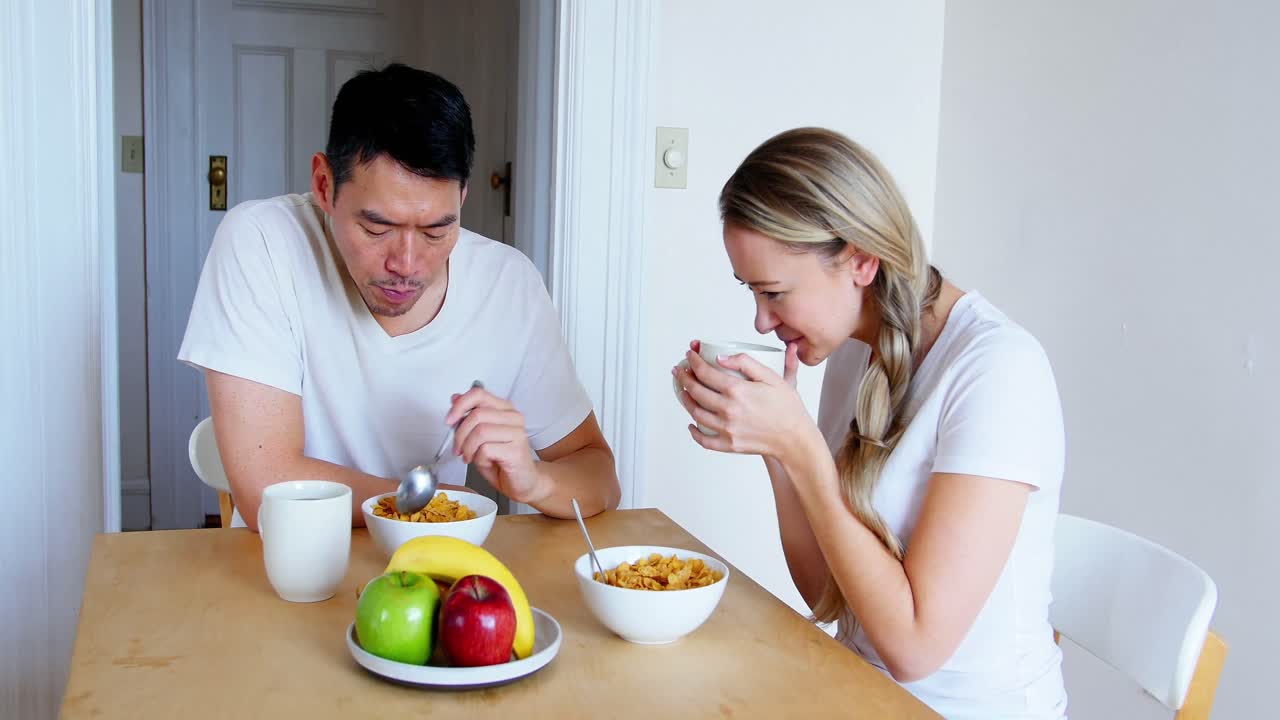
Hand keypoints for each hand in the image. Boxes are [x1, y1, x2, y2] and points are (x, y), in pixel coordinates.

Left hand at [445, 386, 547, 504]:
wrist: (523, 482)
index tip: (449, 420)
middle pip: (476, 414)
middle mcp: (513, 417)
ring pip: (480, 431)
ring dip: (468, 448)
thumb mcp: (479, 437)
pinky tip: (485, 463)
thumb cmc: (502, 461)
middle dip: (460, 435)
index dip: (460, 405)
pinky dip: (479, 459)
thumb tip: (455, 398)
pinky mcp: (516, 450)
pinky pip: (486, 449)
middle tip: (458, 449)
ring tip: (470, 457)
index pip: (479, 394)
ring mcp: (517, 433)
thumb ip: (469, 417)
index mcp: (504, 409)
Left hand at [674, 340, 813, 460]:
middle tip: (679, 370)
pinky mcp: (729, 444)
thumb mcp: (772, 377)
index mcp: (738, 390)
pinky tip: (691, 423)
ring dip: (685, 400)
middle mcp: (729, 410)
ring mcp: (727, 428)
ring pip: (696, 413)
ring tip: (683, 391)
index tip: (690, 354)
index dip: (694, 361)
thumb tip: (721, 357)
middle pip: (696, 391)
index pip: (706, 372)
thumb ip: (747, 363)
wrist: (795, 439)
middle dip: (684, 378)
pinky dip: (694, 432)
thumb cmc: (787, 407)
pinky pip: (704, 440)